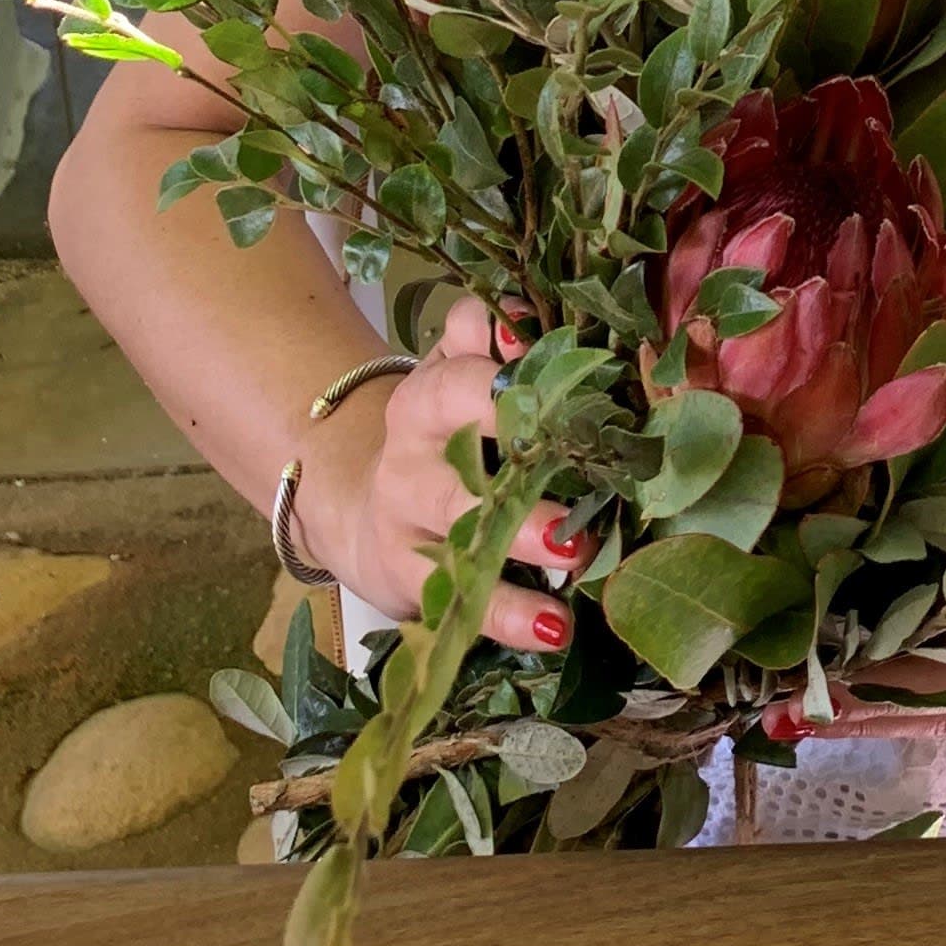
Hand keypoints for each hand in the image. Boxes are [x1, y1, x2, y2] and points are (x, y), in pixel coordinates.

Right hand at [301, 302, 577, 650]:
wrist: (365, 517)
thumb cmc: (445, 442)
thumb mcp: (460, 387)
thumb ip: (496, 348)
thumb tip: (537, 318)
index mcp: (434, 387)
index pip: (459, 345)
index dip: (494, 340)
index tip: (533, 342)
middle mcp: (415, 439)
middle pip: (454, 414)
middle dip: (513, 422)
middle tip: (579, 442)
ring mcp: (407, 509)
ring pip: (460, 512)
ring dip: (522, 531)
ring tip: (577, 551)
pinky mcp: (408, 576)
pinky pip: (461, 596)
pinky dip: (509, 614)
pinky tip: (555, 627)